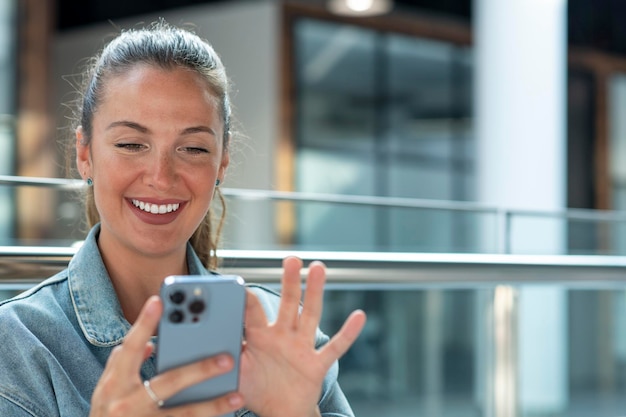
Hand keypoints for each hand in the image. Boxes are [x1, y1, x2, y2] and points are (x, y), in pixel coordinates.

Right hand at [89, 296, 243, 416]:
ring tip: (237, 396)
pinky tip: (227, 415)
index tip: (159, 301)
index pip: (129, 349)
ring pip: (184, 414)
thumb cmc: (105, 415)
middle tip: (227, 359)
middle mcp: (126, 404)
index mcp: (113, 385)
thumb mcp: (106, 389)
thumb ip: (122, 363)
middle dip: (199, 370)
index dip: (143, 324)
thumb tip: (149, 343)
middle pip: (168, 383)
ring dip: (213, 406)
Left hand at [240, 256, 366, 416]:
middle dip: (289, 281)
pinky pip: (334, 348)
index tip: (240, 283)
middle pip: (287, 303)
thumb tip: (208, 338)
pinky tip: (358, 316)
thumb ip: (226, 353)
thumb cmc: (255, 389)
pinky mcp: (316, 364)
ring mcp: (301, 347)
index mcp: (259, 336)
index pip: (252, 312)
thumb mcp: (236, 373)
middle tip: (291, 259)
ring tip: (318, 268)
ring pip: (310, 315)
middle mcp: (282, 336)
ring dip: (315, 292)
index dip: (247, 299)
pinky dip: (347, 333)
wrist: (279, 412)